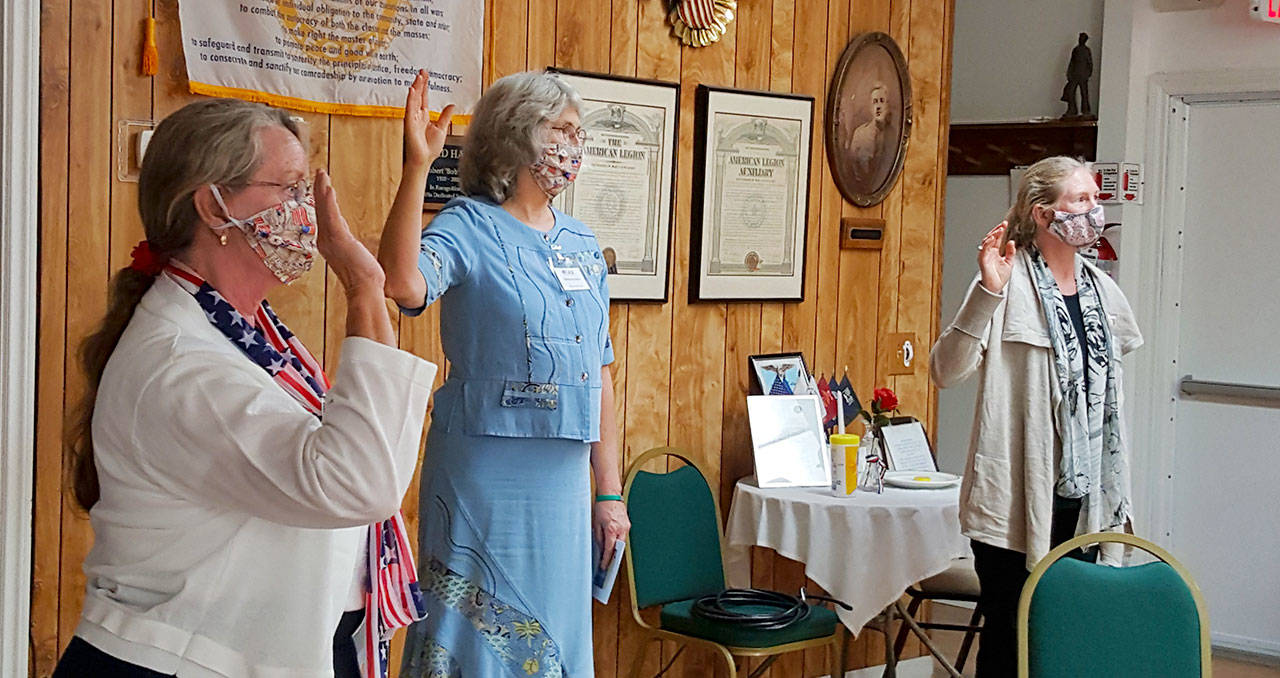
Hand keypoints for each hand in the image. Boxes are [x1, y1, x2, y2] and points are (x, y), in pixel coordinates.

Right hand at [314, 169, 384, 293]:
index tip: (324, 188)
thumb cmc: (363, 278)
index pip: (326, 217)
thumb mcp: (355, 256)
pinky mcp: (338, 239)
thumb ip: (349, 246)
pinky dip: (328, 201)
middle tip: (319, 173)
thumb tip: (351, 242)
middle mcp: (326, 241)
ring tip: (322, 174)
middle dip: (319, 190)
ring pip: (324, 210)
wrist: (364, 290)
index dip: (324, 202)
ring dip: (322, 190)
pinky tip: (328, 188)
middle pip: (321, 210)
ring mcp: (330, 240)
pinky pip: (331, 215)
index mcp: (330, 244)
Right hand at [403, 69, 455, 168]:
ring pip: (414, 99)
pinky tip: (412, 90)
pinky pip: (409, 109)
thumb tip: (451, 105)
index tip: (426, 75)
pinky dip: (410, 99)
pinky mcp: (409, 123)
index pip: (424, 97)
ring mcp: (412, 119)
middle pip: (418, 95)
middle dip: (420, 83)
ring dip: (416, 87)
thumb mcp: (441, 128)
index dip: (425, 86)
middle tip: (422, 71)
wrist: (424, 160)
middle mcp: (417, 115)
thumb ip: (445, 116)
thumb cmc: (430, 148)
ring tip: (419, 76)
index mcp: (424, 116)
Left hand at [593, 500, 630, 569]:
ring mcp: (626, 526)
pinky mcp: (628, 524)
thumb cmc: (602, 507)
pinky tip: (613, 543)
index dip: (606, 560)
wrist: (610, 495)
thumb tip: (601, 548)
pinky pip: (623, 536)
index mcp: (612, 529)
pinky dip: (618, 540)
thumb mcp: (596, 524)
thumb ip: (599, 538)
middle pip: (618, 548)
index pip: (610, 550)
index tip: (604, 566)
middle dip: (613, 557)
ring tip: (609, 555)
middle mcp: (621, 529)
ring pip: (621, 542)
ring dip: (616, 548)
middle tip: (607, 564)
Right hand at [978, 221, 1015, 293]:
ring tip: (999, 230)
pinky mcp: (982, 260)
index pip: (997, 239)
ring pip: (986, 242)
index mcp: (995, 252)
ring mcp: (985, 256)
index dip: (1001, 231)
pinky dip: (987, 243)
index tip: (1005, 224)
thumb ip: (1010, 252)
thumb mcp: (1009, 262)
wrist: (996, 288)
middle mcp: (989, 253)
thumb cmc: (1000, 277)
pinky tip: (992, 238)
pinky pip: (983, 250)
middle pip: (991, 238)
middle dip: (997, 230)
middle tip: (1003, 225)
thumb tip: (1011, 242)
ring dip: (992, 235)